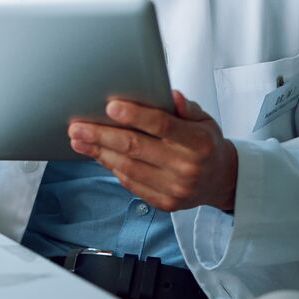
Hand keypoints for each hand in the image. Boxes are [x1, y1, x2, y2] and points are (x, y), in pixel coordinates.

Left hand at [68, 91, 237, 212]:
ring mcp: (175, 189)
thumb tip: (170, 94)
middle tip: (78, 126)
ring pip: (128, 168)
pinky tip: (98, 155)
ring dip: (99, 153)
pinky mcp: (165, 203)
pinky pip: (131, 184)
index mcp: (198, 142)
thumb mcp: (204, 120)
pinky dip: (112, 168)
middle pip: (136, 148)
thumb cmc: (206, 143)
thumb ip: (186, 107)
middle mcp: (186, 167)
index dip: (135, 115)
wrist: (221, 180)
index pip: (162, 125)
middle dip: (102, 135)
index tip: (110, 106)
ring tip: (79, 140)